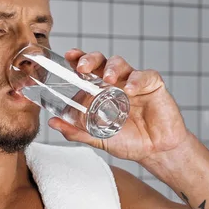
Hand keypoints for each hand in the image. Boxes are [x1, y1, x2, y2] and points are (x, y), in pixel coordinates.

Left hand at [48, 48, 192, 162]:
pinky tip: (131, 90)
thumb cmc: (128, 141)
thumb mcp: (99, 138)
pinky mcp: (153, 85)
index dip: (77, 59)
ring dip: (112, 68)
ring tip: (109, 79)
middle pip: (101, 61)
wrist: (156, 152)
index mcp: (100, 90)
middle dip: (91, 59)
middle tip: (83, 67)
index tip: (69, 56)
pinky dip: (137, 80)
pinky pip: (144, 76)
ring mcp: (134, 82)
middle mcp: (116, 82)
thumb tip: (53, 123)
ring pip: (121, 63)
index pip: (87, 69)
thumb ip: (76, 131)